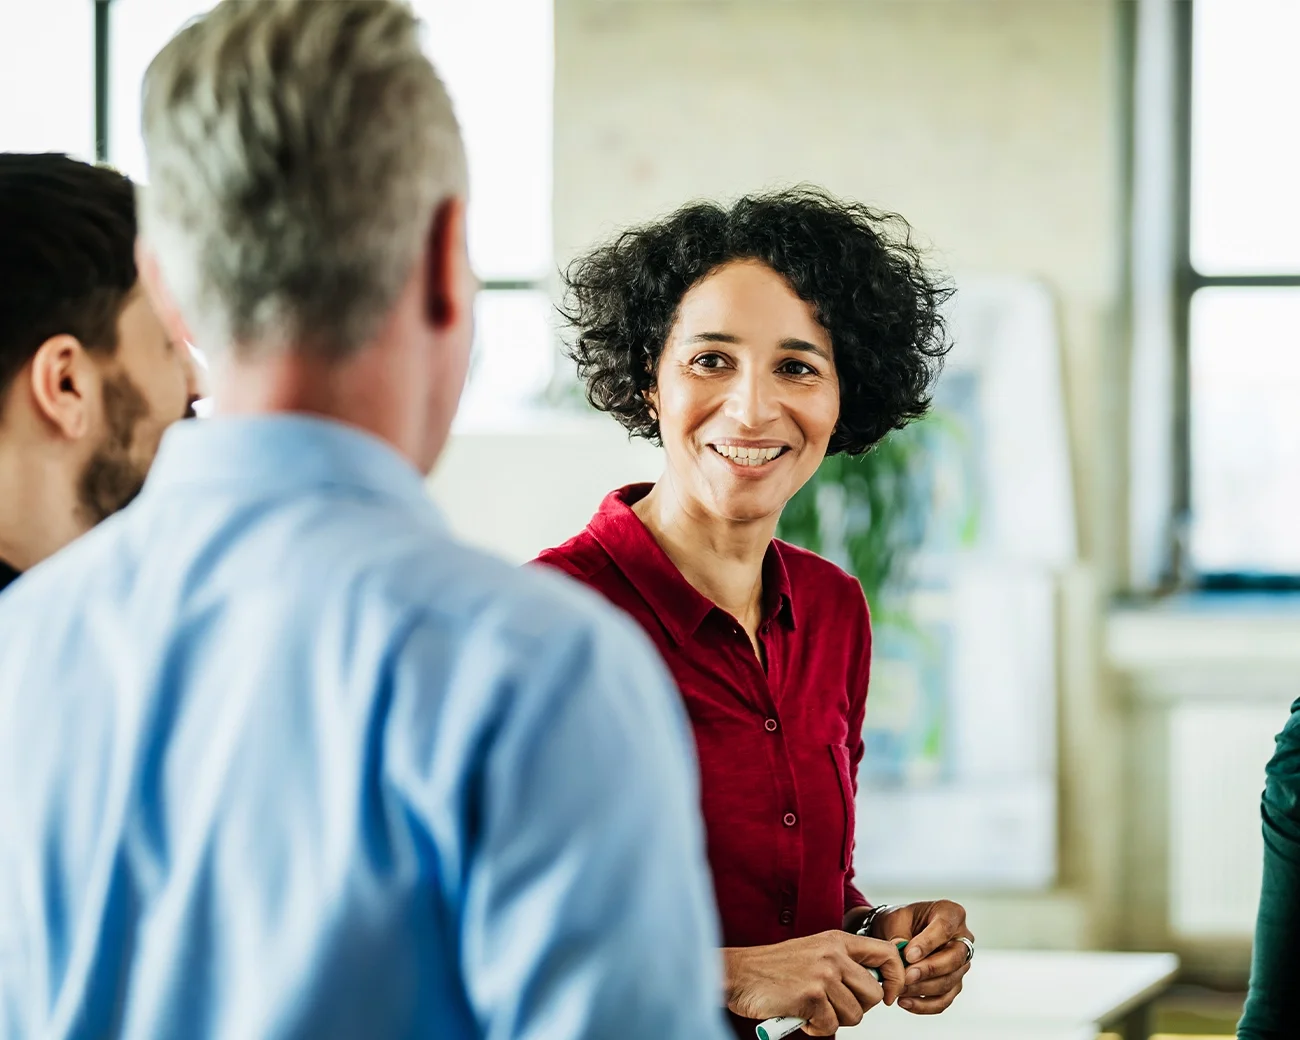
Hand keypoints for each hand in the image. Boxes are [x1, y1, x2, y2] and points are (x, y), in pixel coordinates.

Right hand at [723, 931, 904, 1034]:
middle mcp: (833, 954)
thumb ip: (844, 962)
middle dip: (857, 1008)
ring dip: (834, 1020)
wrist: (740, 974)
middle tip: (832, 1006)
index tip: (886, 995)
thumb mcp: (815, 952)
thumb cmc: (776, 969)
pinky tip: (800, 1015)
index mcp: (837, 940)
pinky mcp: (811, 996)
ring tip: (812, 1008)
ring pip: (855, 1015)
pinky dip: (816, 1028)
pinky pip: (831, 1027)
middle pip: (873, 994)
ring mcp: (823, 974)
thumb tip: (879, 984)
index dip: (895, 978)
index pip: (886, 953)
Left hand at [867, 900, 972, 1013]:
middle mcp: (962, 939)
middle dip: (928, 970)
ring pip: (949, 982)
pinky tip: (905, 1002)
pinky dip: (924, 1005)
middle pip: (954, 959)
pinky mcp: (954, 983)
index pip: (945, 928)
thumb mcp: (895, 919)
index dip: (928, 943)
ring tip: (900, 989)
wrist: (897, 933)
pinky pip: (944, 999)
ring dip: (923, 989)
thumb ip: (899, 935)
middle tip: (906, 976)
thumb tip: (901, 955)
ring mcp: (961, 963)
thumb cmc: (899, 921)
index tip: (909, 955)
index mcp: (951, 913)